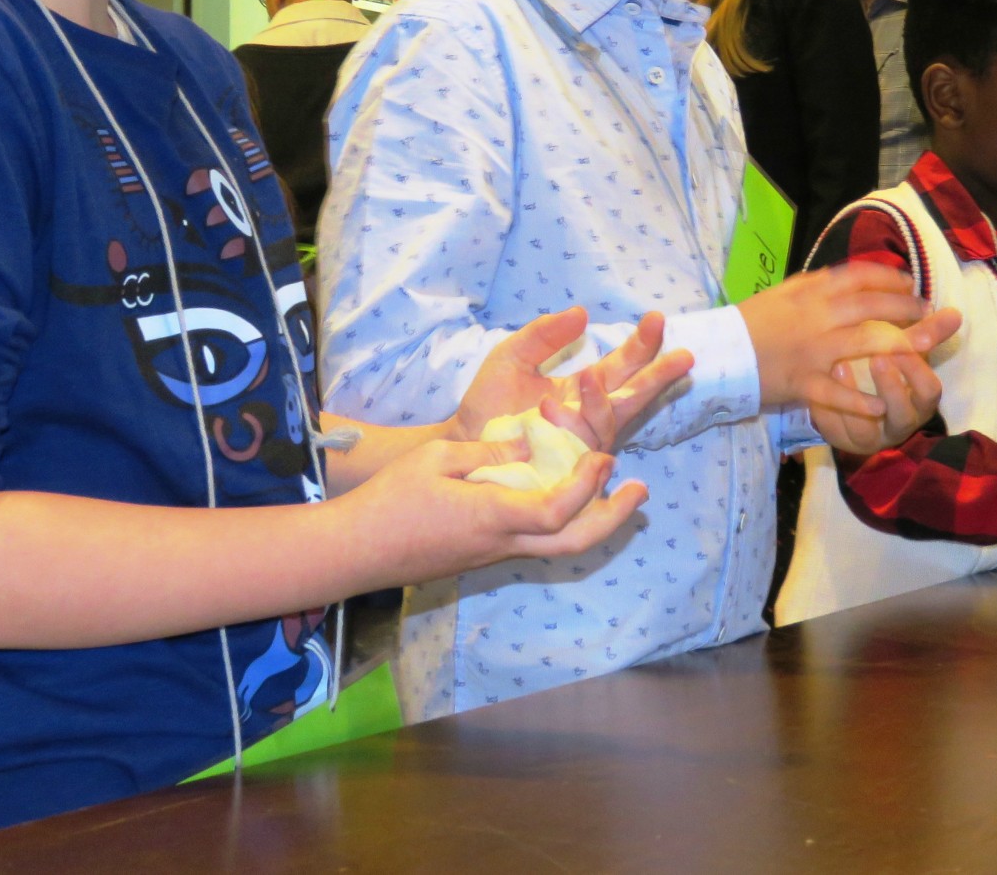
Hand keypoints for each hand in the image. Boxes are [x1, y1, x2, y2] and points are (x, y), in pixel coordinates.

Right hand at [348, 435, 649, 587]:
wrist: (357, 551)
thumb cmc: (390, 500)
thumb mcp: (437, 460)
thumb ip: (488, 452)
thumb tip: (528, 442)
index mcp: (492, 515)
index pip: (556, 510)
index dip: (587, 487)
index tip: (604, 458)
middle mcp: (503, 541)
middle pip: (575, 543)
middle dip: (614, 518)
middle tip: (640, 491)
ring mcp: (495, 553)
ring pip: (560, 546)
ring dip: (594, 520)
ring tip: (613, 490)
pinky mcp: (486, 554)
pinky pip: (537, 541)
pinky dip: (564, 520)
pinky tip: (565, 494)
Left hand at [450, 308, 692, 447]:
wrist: (462, 440)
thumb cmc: (490, 401)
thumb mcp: (512, 354)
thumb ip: (544, 334)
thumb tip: (582, 312)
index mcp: (584, 388)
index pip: (622, 365)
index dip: (642, 344)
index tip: (656, 319)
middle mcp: (590, 417)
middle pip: (634, 396)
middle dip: (658, 377)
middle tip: (684, 355)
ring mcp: (581, 444)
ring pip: (608, 423)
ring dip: (599, 399)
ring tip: (586, 376)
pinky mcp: (566, 467)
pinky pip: (580, 449)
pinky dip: (572, 425)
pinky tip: (555, 408)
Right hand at [739, 263, 957, 407]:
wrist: (718, 352)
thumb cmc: (751, 322)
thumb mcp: (783, 293)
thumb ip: (814, 285)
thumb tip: (846, 277)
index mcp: (809, 292)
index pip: (858, 277)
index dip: (889, 279)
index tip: (910, 283)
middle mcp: (815, 317)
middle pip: (869, 307)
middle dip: (904, 308)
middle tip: (927, 312)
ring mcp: (810, 350)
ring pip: (862, 343)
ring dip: (897, 345)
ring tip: (923, 349)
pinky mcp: (801, 382)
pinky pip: (834, 392)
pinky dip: (858, 401)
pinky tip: (880, 407)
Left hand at [810, 342, 948, 455]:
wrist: (851, 401)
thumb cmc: (884, 370)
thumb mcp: (904, 354)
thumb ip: (926, 334)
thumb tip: (955, 312)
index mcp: (919, 402)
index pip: (929, 391)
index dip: (918, 371)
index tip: (904, 345)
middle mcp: (898, 424)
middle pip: (902, 415)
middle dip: (891, 387)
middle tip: (876, 357)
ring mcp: (870, 436)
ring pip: (865, 430)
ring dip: (853, 398)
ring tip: (840, 364)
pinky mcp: (841, 439)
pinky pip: (834, 430)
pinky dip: (826, 409)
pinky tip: (818, 384)